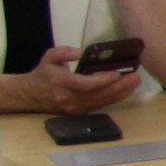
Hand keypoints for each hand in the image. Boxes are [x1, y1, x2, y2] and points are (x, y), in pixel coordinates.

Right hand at [0, 46, 143, 116]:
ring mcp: (75, 108)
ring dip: (121, 92)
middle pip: (99, 95)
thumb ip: (63, 52)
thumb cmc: (43, 74)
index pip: (85, 84)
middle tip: (135, 76)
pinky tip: (125, 90)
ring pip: (102, 101)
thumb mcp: (49, 57)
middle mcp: (69, 98)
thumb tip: (81, 53)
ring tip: (135, 82)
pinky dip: (114, 98)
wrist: (30, 95)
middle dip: (119, 86)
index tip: (117, 72)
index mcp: (60, 83)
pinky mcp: (80, 112)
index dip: (103, 80)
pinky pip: (100, 105)